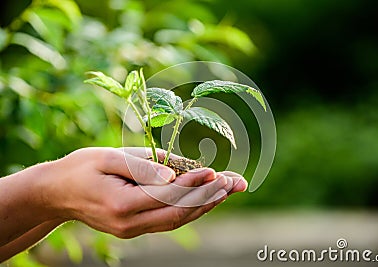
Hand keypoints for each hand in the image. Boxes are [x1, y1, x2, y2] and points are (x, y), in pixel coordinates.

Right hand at [44, 147, 246, 237]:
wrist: (57, 193)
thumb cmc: (82, 168)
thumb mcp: (107, 157)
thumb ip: (141, 167)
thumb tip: (173, 174)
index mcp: (122, 204)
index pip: (168, 195)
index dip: (194, 184)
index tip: (215, 171)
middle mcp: (129, 224)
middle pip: (178, 213)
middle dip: (208, 197)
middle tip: (234, 182)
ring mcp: (132, 230)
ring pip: (176, 221)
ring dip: (204, 205)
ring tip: (228, 190)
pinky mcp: (134, 229)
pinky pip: (168, 222)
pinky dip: (189, 210)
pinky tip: (205, 199)